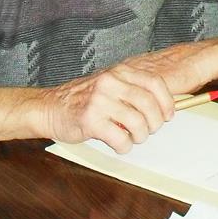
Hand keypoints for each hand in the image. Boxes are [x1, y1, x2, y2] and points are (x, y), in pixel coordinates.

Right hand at [39, 58, 176, 152]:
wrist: (48, 108)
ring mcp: (99, 101)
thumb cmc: (83, 100)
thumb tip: (162, 106)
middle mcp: (110, 83)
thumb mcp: (110, 86)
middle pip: (149, 105)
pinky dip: (124, 146)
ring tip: (132, 138)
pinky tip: (119, 145)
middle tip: (149, 130)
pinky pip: (120, 138)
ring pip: (137, 123)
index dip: (166, 102)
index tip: (168, 115)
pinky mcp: (90, 120)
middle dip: (154, 123)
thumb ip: (132, 90)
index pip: (155, 83)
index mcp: (119, 72)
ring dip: (139, 136)